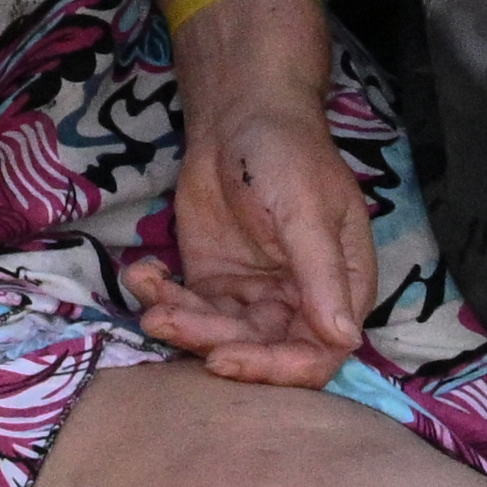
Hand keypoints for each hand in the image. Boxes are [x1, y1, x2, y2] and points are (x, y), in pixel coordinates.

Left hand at [122, 26, 373, 384]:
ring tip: (149, 300)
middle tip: (165, 323)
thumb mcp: (306, 211)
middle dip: (212, 342)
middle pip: (262, 353)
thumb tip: (344, 339)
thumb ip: (321, 274)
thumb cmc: (287, 155)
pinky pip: (189, 310)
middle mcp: (300, 305)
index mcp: (339, 290)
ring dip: (182, 323)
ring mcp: (254, 297)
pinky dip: (163, 300)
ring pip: (220, 335)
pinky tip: (142, 275)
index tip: (223, 358)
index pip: (315, 356)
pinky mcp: (214, 285)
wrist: (239, 116)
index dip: (273, 369)